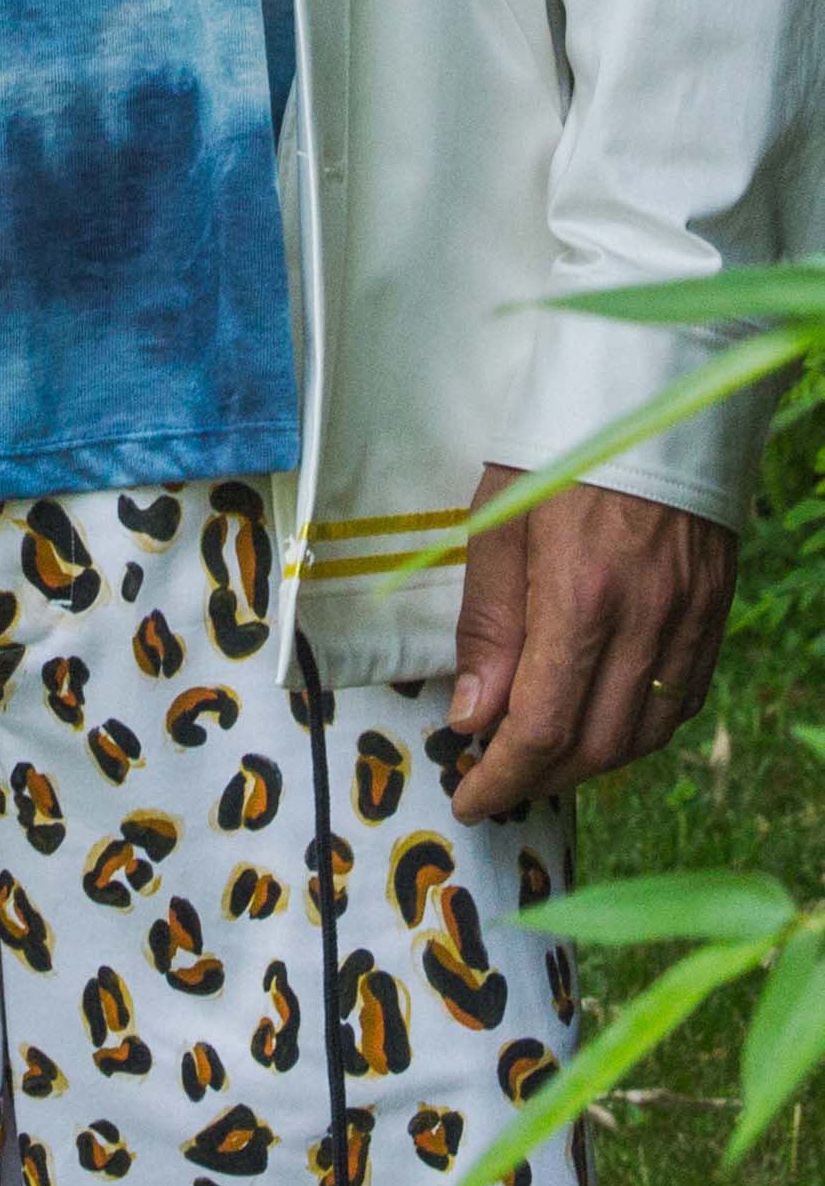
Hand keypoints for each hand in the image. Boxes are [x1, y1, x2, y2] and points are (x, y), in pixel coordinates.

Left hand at [448, 465, 737, 821]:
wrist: (651, 387)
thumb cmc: (558, 444)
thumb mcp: (497, 518)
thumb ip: (488, 622)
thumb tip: (473, 715)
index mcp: (581, 595)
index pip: (542, 725)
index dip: (504, 777)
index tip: (470, 797)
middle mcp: (645, 618)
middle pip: (597, 745)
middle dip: (542, 778)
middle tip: (498, 780)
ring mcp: (690, 616)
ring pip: (645, 733)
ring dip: (590, 762)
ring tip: (544, 756)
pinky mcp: (715, 607)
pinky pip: (683, 698)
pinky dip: (640, 728)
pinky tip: (604, 720)